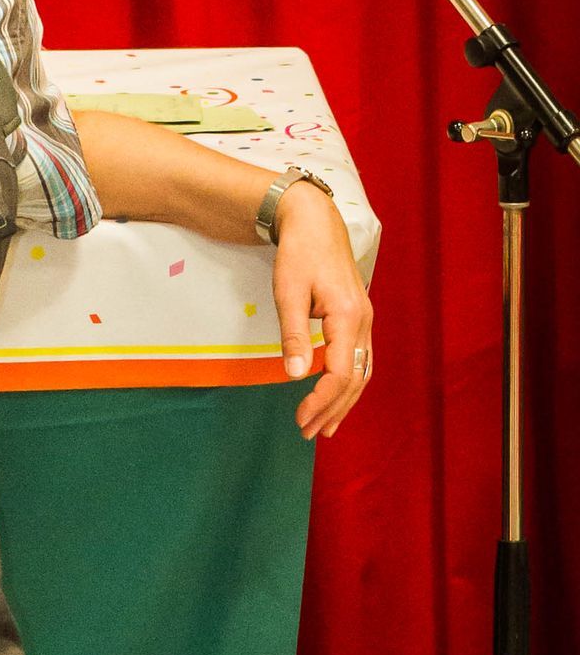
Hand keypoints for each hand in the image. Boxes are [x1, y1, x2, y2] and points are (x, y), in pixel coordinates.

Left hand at [273, 182, 373, 437]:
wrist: (315, 222)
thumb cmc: (299, 254)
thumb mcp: (288, 293)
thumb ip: (293, 335)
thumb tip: (295, 376)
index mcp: (348, 317)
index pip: (340, 373)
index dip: (320, 401)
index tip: (300, 419)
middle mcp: (364, 322)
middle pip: (356, 379)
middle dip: (332, 409)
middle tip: (308, 432)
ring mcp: (365, 320)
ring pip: (362, 371)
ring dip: (344, 401)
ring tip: (325, 426)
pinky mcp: (358, 318)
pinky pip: (360, 359)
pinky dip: (349, 383)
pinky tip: (336, 395)